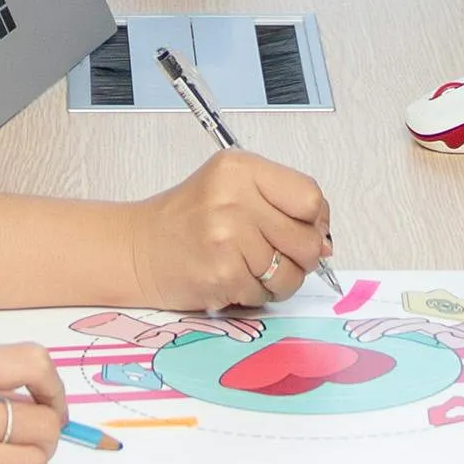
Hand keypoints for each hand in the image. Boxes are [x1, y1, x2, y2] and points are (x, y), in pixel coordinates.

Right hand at [128, 151, 331, 310]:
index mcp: (242, 169)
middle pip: (307, 240)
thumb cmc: (187, 220)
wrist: (137, 249)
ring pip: (290, 273)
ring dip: (277, 281)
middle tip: (276, 255)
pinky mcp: (222, 273)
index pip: (310, 197)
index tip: (301, 229)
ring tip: (250, 269)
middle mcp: (235, 198)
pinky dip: (254, 294)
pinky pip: (265, 294)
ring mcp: (228, 237)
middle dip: (300, 257)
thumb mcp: (231, 188)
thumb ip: (280, 203)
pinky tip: (231, 279)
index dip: (314, 221)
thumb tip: (325, 242)